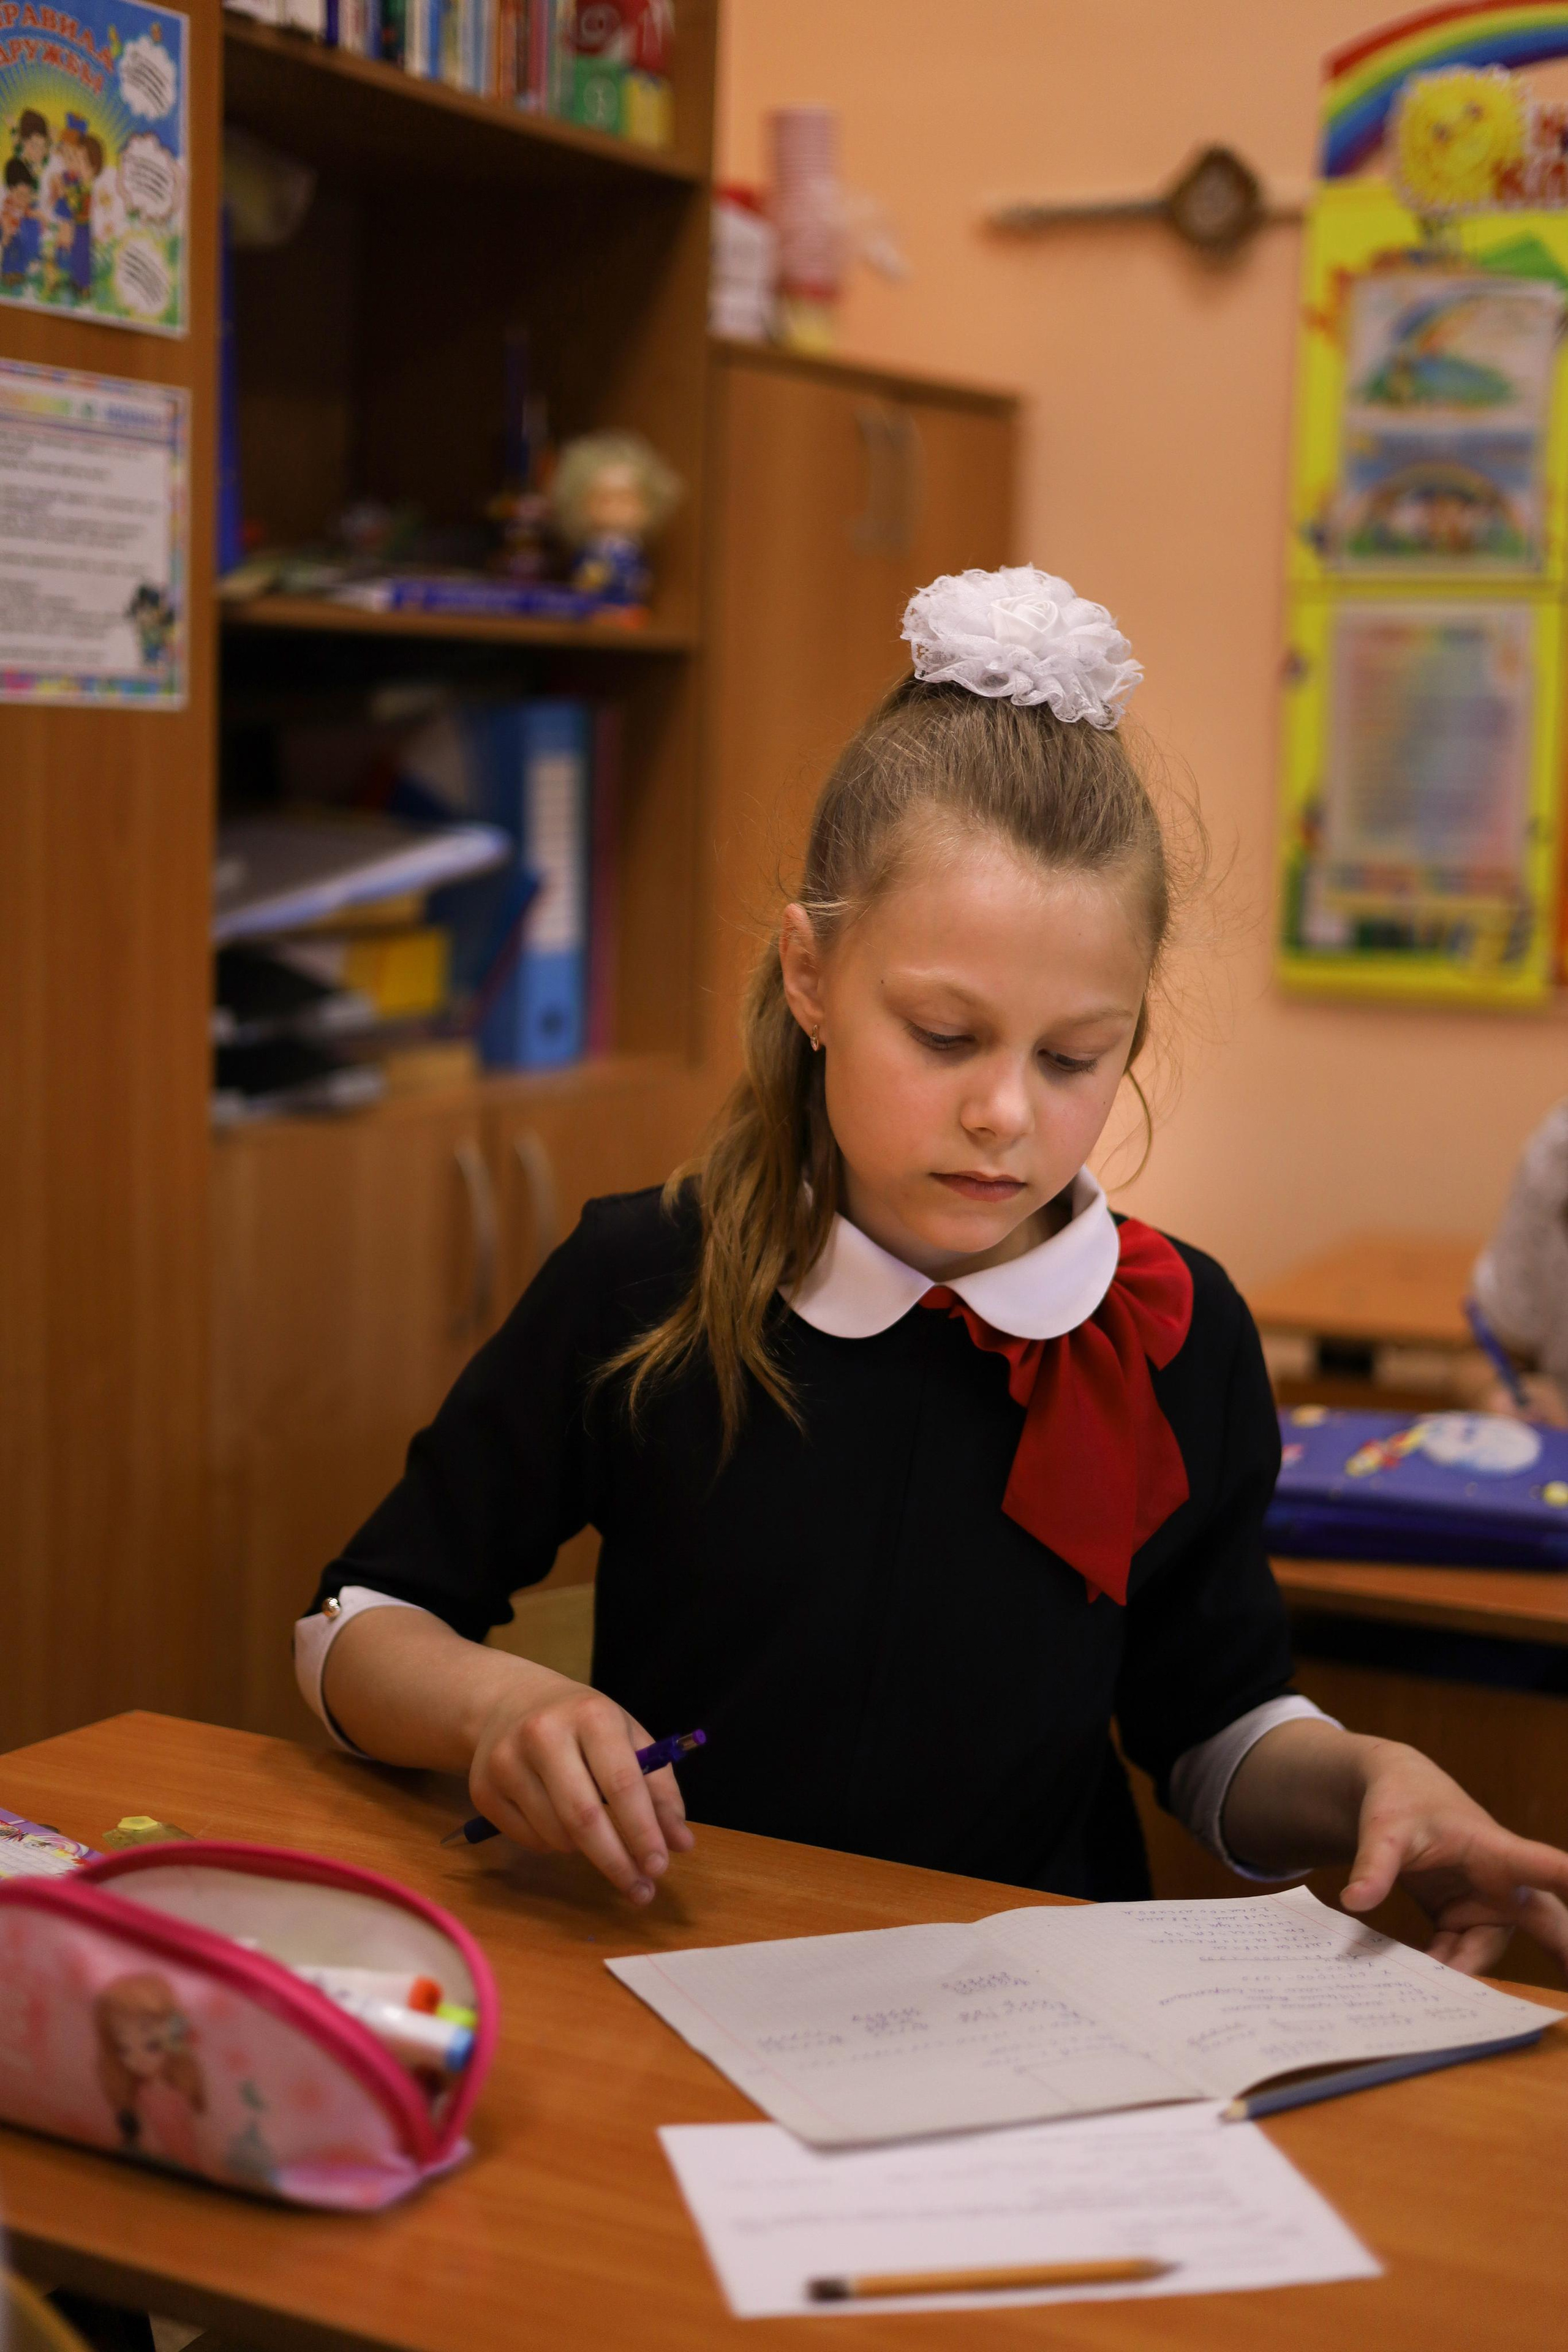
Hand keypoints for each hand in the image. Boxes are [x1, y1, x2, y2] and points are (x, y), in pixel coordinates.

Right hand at [469, 1670, 694, 1903]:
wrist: (509, 1702)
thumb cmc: (583, 1725)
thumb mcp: (628, 1738)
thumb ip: (659, 1790)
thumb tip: (680, 1844)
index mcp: (591, 1715)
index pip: (621, 1783)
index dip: (643, 1831)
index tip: (660, 1866)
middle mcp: (543, 1734)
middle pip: (583, 1818)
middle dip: (616, 1861)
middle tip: (641, 1891)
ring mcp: (506, 1761)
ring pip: (556, 1836)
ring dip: (586, 1852)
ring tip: (598, 1838)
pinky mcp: (482, 1789)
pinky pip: (529, 1841)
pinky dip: (554, 1845)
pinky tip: (559, 1822)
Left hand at [1342, 1742, 1567, 1977]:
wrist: (1395, 1796)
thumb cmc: (1404, 1801)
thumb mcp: (1385, 1828)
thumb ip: (1375, 1864)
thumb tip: (1355, 1901)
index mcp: (1498, 1852)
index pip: (1550, 1870)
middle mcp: (1503, 1885)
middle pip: (1547, 1925)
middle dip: (1566, 1955)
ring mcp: (1485, 1907)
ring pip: (1485, 1953)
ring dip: (1464, 1976)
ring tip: (1433, 2001)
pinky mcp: (1462, 1921)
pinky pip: (1457, 1955)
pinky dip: (1441, 1970)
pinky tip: (1418, 1988)